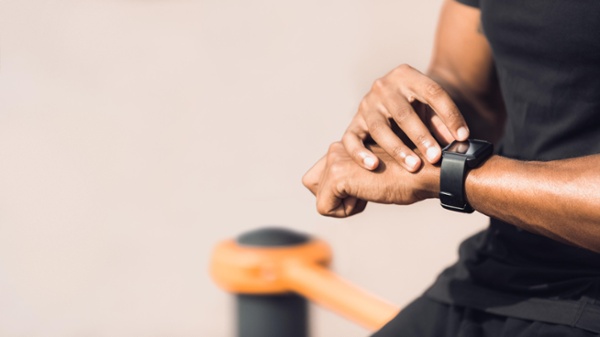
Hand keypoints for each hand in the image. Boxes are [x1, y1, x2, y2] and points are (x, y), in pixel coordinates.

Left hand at [302, 142, 439, 217]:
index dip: (341, 192)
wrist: (426, 173)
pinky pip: (325, 207)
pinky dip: (347, 211)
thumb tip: (333, 195)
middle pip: (312, 185)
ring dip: (344, 204)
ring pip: (320, 198)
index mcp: (344, 146)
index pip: (318, 178)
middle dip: (337, 197)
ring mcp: (334, 159)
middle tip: (368, 188)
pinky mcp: (336, 174)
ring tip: (370, 189)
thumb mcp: (373, 176)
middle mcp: (336, 148)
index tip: (369, 185)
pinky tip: (370, 195)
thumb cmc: (408, 178)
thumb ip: (353, 178)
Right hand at [342, 64, 468, 171]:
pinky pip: (351, 139)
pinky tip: (373, 166)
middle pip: (403, 113)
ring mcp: (365, 105)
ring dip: (397, 148)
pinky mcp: (353, 123)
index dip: (450, 115)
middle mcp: (383, 87)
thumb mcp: (430, 109)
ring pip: (379, 128)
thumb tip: (458, 141)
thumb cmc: (415, 108)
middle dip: (421, 137)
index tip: (462, 138)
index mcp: (407, 76)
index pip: (432, 93)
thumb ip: (443, 122)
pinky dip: (360, 153)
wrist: (388, 101)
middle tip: (436, 157)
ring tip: (414, 166)